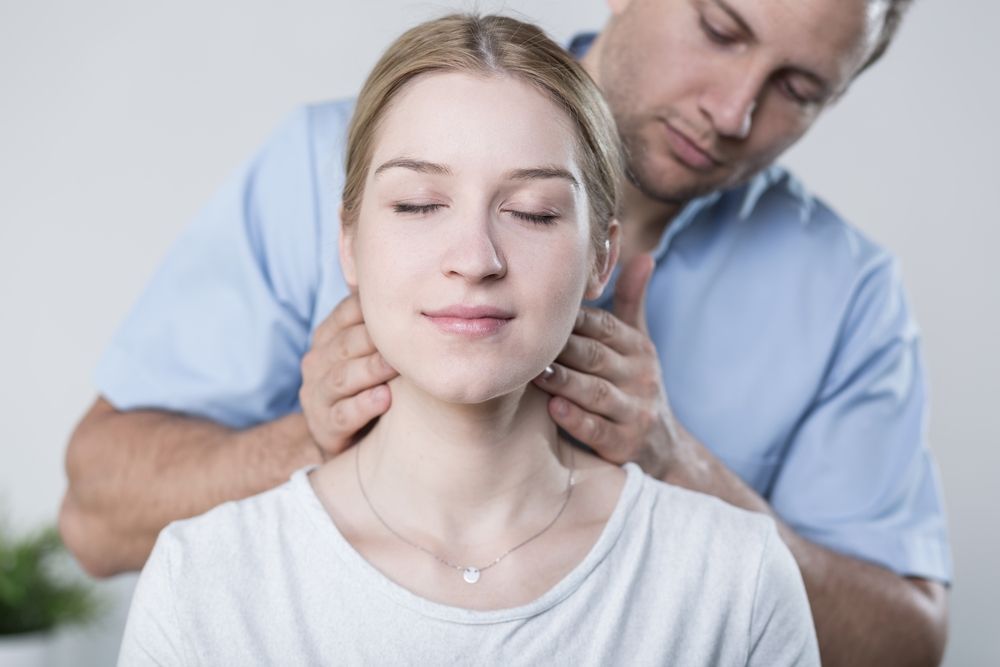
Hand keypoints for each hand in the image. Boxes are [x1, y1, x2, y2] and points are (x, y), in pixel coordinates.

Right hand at [300, 294, 397, 458]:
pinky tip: (385, 399)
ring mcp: (317, 395)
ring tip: (398, 367)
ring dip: (371, 370)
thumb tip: (418, 290)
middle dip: (375, 339)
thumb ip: (383, 326)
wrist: (351, 440)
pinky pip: (342, 415)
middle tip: (408, 335)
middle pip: (345, 345)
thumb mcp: (370, 353)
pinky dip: (363, 406)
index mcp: (327, 338)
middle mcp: (317, 363)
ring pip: (342, 378)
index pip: (345, 314)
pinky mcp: (324, 427)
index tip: (406, 305)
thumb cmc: (368, 386)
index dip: (373, 309)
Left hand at [533, 254, 678, 477]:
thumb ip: (632, 301)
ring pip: (595, 391)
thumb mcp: (638, 343)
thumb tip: (644, 254)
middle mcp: (639, 376)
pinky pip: (598, 429)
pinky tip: (554, 409)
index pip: (603, 325)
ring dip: (563, 381)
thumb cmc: (634, 385)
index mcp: (637, 348)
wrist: (664, 448)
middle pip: (595, 355)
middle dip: (560, 347)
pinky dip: (576, 419)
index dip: (570, 317)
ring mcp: (635, 410)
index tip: (534, 307)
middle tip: (523, 339)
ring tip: (533, 373)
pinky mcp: (625, 442)